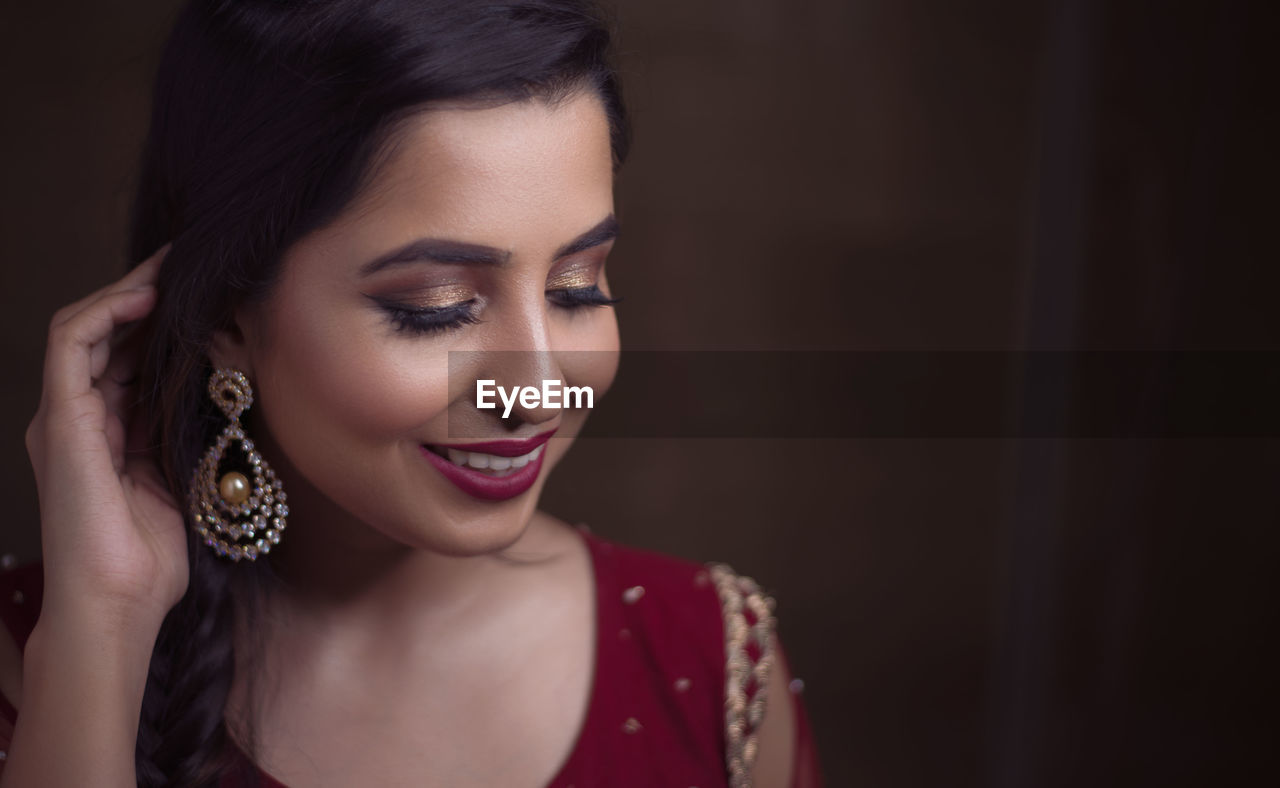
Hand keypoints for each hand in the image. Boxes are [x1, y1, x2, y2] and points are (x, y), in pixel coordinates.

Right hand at [25, 243, 189, 626]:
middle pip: (104, 337)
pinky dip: (105, 312)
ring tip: (169, 268)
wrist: (116, 605)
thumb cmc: (149, 562)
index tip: (203, 295)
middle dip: (145, 296)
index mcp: (106, 436)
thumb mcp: (180, 482)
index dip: (159, 323)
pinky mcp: (60, 420)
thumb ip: (183, 435)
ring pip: (83, 329)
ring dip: (126, 293)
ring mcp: (62, 419)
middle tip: (189, 265)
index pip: (127, 360)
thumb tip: (218, 391)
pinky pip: (70, 344)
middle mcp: (77, 421)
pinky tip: (145, 298)